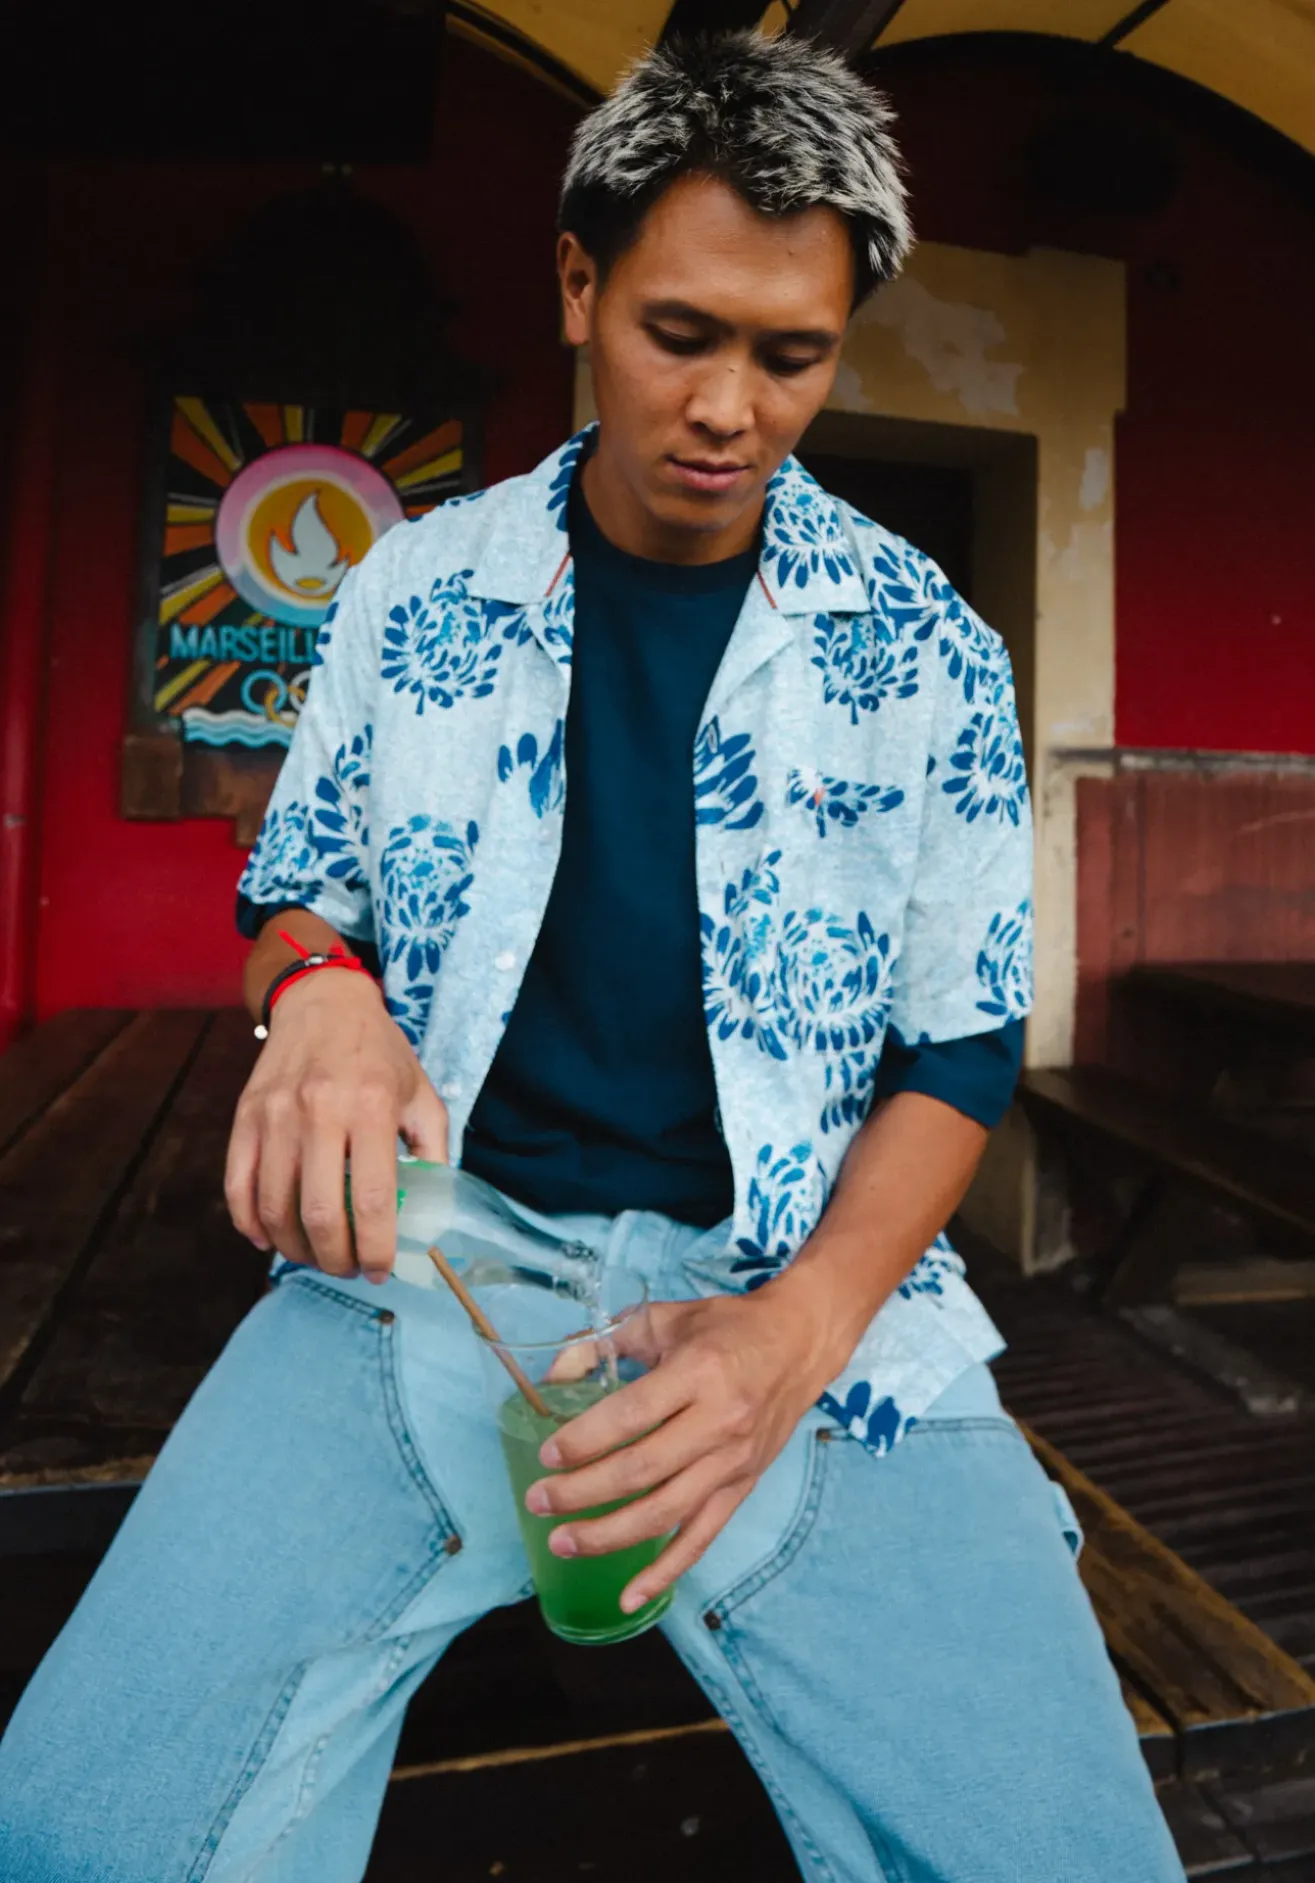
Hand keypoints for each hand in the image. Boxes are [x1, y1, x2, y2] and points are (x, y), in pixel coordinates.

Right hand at [225, 970, 447, 1282]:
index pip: (373, 1200)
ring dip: (295, 1249)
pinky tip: (271, 1237)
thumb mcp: (422, 1095)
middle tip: (348, 1268)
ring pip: (275, 1208)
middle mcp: (320, 1110)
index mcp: (372, 1106)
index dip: (376, 1249)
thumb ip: (433, 1155)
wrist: (322, 1002)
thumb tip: (429, 1219)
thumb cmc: (379, 1054)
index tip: (380, 1271)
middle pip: (320, 1214)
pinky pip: (238, 1186)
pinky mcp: (244, 1117)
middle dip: (336, 1259)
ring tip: (317, 1255)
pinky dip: (251, 1224)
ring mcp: (275, 1114)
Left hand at [524, 1286, 831, 1614]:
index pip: (631, 1415)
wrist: (800, 1343)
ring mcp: (733, 1461)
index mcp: (697, 1371)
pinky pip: (702, 1538)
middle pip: (642, 1470)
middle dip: (582, 1493)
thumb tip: (550, 1376)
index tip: (547, 1456)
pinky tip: (629, 1597)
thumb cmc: (727, 1326)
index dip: (585, 1440)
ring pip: (666, 1512)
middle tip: (539, 1501)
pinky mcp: (744, 1486)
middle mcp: (719, 1421)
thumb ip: (605, 1342)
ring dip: (609, 1535)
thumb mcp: (665, 1318)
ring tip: (563, 1542)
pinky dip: (665, 1572)